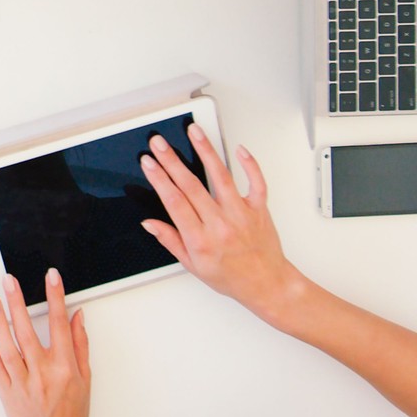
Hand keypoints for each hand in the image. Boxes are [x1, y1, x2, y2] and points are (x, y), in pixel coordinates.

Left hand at [0, 269, 89, 416]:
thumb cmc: (70, 416)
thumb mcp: (85, 380)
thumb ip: (79, 346)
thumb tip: (77, 319)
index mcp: (64, 368)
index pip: (59, 324)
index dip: (55, 297)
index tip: (51, 278)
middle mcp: (41, 373)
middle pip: (27, 330)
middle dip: (17, 301)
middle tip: (9, 281)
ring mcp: (22, 381)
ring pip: (7, 345)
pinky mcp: (7, 389)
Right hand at [139, 127, 298, 316]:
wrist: (267, 284)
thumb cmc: (232, 277)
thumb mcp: (193, 265)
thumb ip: (170, 240)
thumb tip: (150, 223)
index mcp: (200, 239)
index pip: (174, 202)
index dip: (159, 179)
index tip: (148, 163)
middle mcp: (220, 224)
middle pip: (191, 185)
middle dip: (171, 160)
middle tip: (159, 143)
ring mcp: (241, 214)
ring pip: (221, 176)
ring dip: (205, 151)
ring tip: (194, 132)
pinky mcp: (259, 209)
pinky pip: (256, 182)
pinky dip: (250, 164)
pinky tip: (239, 148)